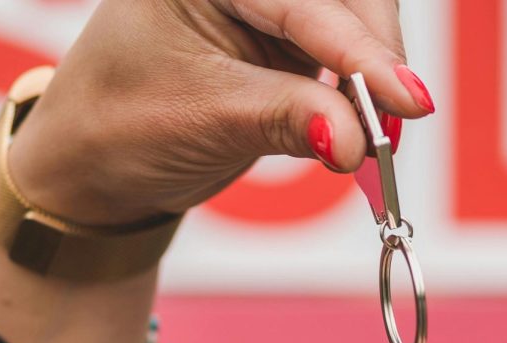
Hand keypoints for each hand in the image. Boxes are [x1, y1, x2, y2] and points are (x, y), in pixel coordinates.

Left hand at [10, 0, 428, 225]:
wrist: (99, 163)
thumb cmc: (123, 125)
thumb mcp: (204, 118)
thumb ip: (286, 121)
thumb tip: (357, 142)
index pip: (304, 5)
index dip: (362, 55)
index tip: (407, 101)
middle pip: (348, 0)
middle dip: (375, 61)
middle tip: (394, 127)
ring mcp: (272, 10)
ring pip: (358, 26)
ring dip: (375, 82)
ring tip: (377, 139)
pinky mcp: (289, 46)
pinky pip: (346, 61)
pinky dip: (362, 97)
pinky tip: (363, 128)